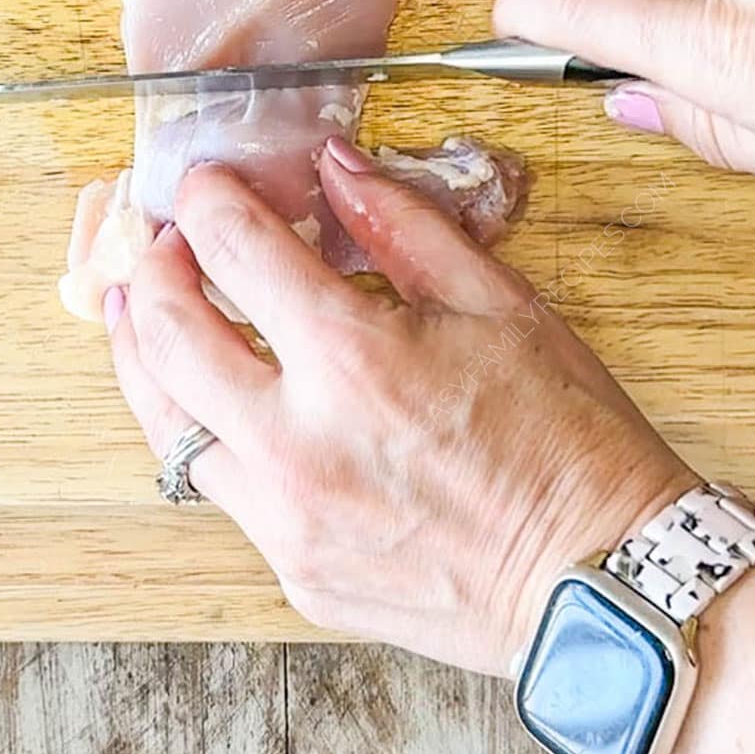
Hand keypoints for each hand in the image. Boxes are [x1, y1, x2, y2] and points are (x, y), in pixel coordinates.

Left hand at [104, 146, 691, 671]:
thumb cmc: (569, 443)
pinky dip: (210, 433)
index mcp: (356, 360)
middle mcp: (301, 443)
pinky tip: (222, 403)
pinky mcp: (296, 571)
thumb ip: (404, 227)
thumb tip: (336, 170)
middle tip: (162, 243)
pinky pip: (223, 490)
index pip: (236, 251)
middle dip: (152, 271)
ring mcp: (290, 518)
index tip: (206, 187)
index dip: (209, 201)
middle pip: (169, 335)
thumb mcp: (500, 305)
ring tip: (147, 314)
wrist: (607, 583)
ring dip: (149, 357)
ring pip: (168, 425)